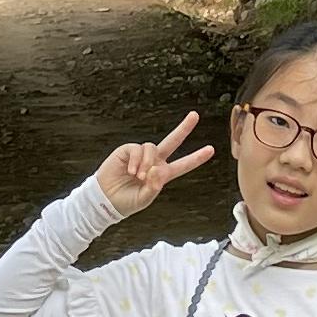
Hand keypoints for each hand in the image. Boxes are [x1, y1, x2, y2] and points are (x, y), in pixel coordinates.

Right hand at [96, 109, 215, 218]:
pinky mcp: (127, 151)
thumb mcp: (144, 198)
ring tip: (140, 176)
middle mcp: (154, 162)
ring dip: (147, 162)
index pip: (183, 164)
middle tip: (195, 115)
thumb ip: (154, 186)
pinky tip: (132, 171)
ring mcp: (141, 155)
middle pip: (172, 142)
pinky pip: (137, 149)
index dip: (196, 158)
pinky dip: (136, 160)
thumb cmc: (126, 201)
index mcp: (162, 174)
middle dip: (184, 128)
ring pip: (152, 147)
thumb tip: (156, 170)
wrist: (106, 199)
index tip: (211, 150)